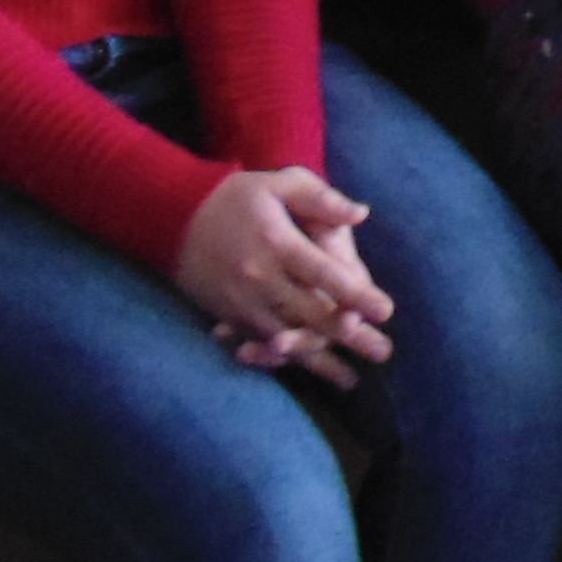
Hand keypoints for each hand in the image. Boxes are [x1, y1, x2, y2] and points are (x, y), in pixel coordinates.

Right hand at [174, 167, 395, 386]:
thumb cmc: (238, 197)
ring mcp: (243, 302)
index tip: (386, 310)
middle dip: (348, 336)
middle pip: (310, 313)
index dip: (355, 294)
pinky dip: (287, 362)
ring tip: (353, 378)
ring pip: (287, 337)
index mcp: (277, 243)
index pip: (323, 273)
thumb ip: (321, 198)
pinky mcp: (231, 316)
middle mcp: (260, 278)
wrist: (175, 219)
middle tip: (384, 352)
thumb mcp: (280, 183)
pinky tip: (310, 375)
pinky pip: (262, 344)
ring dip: (320, 360)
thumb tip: (362, 214)